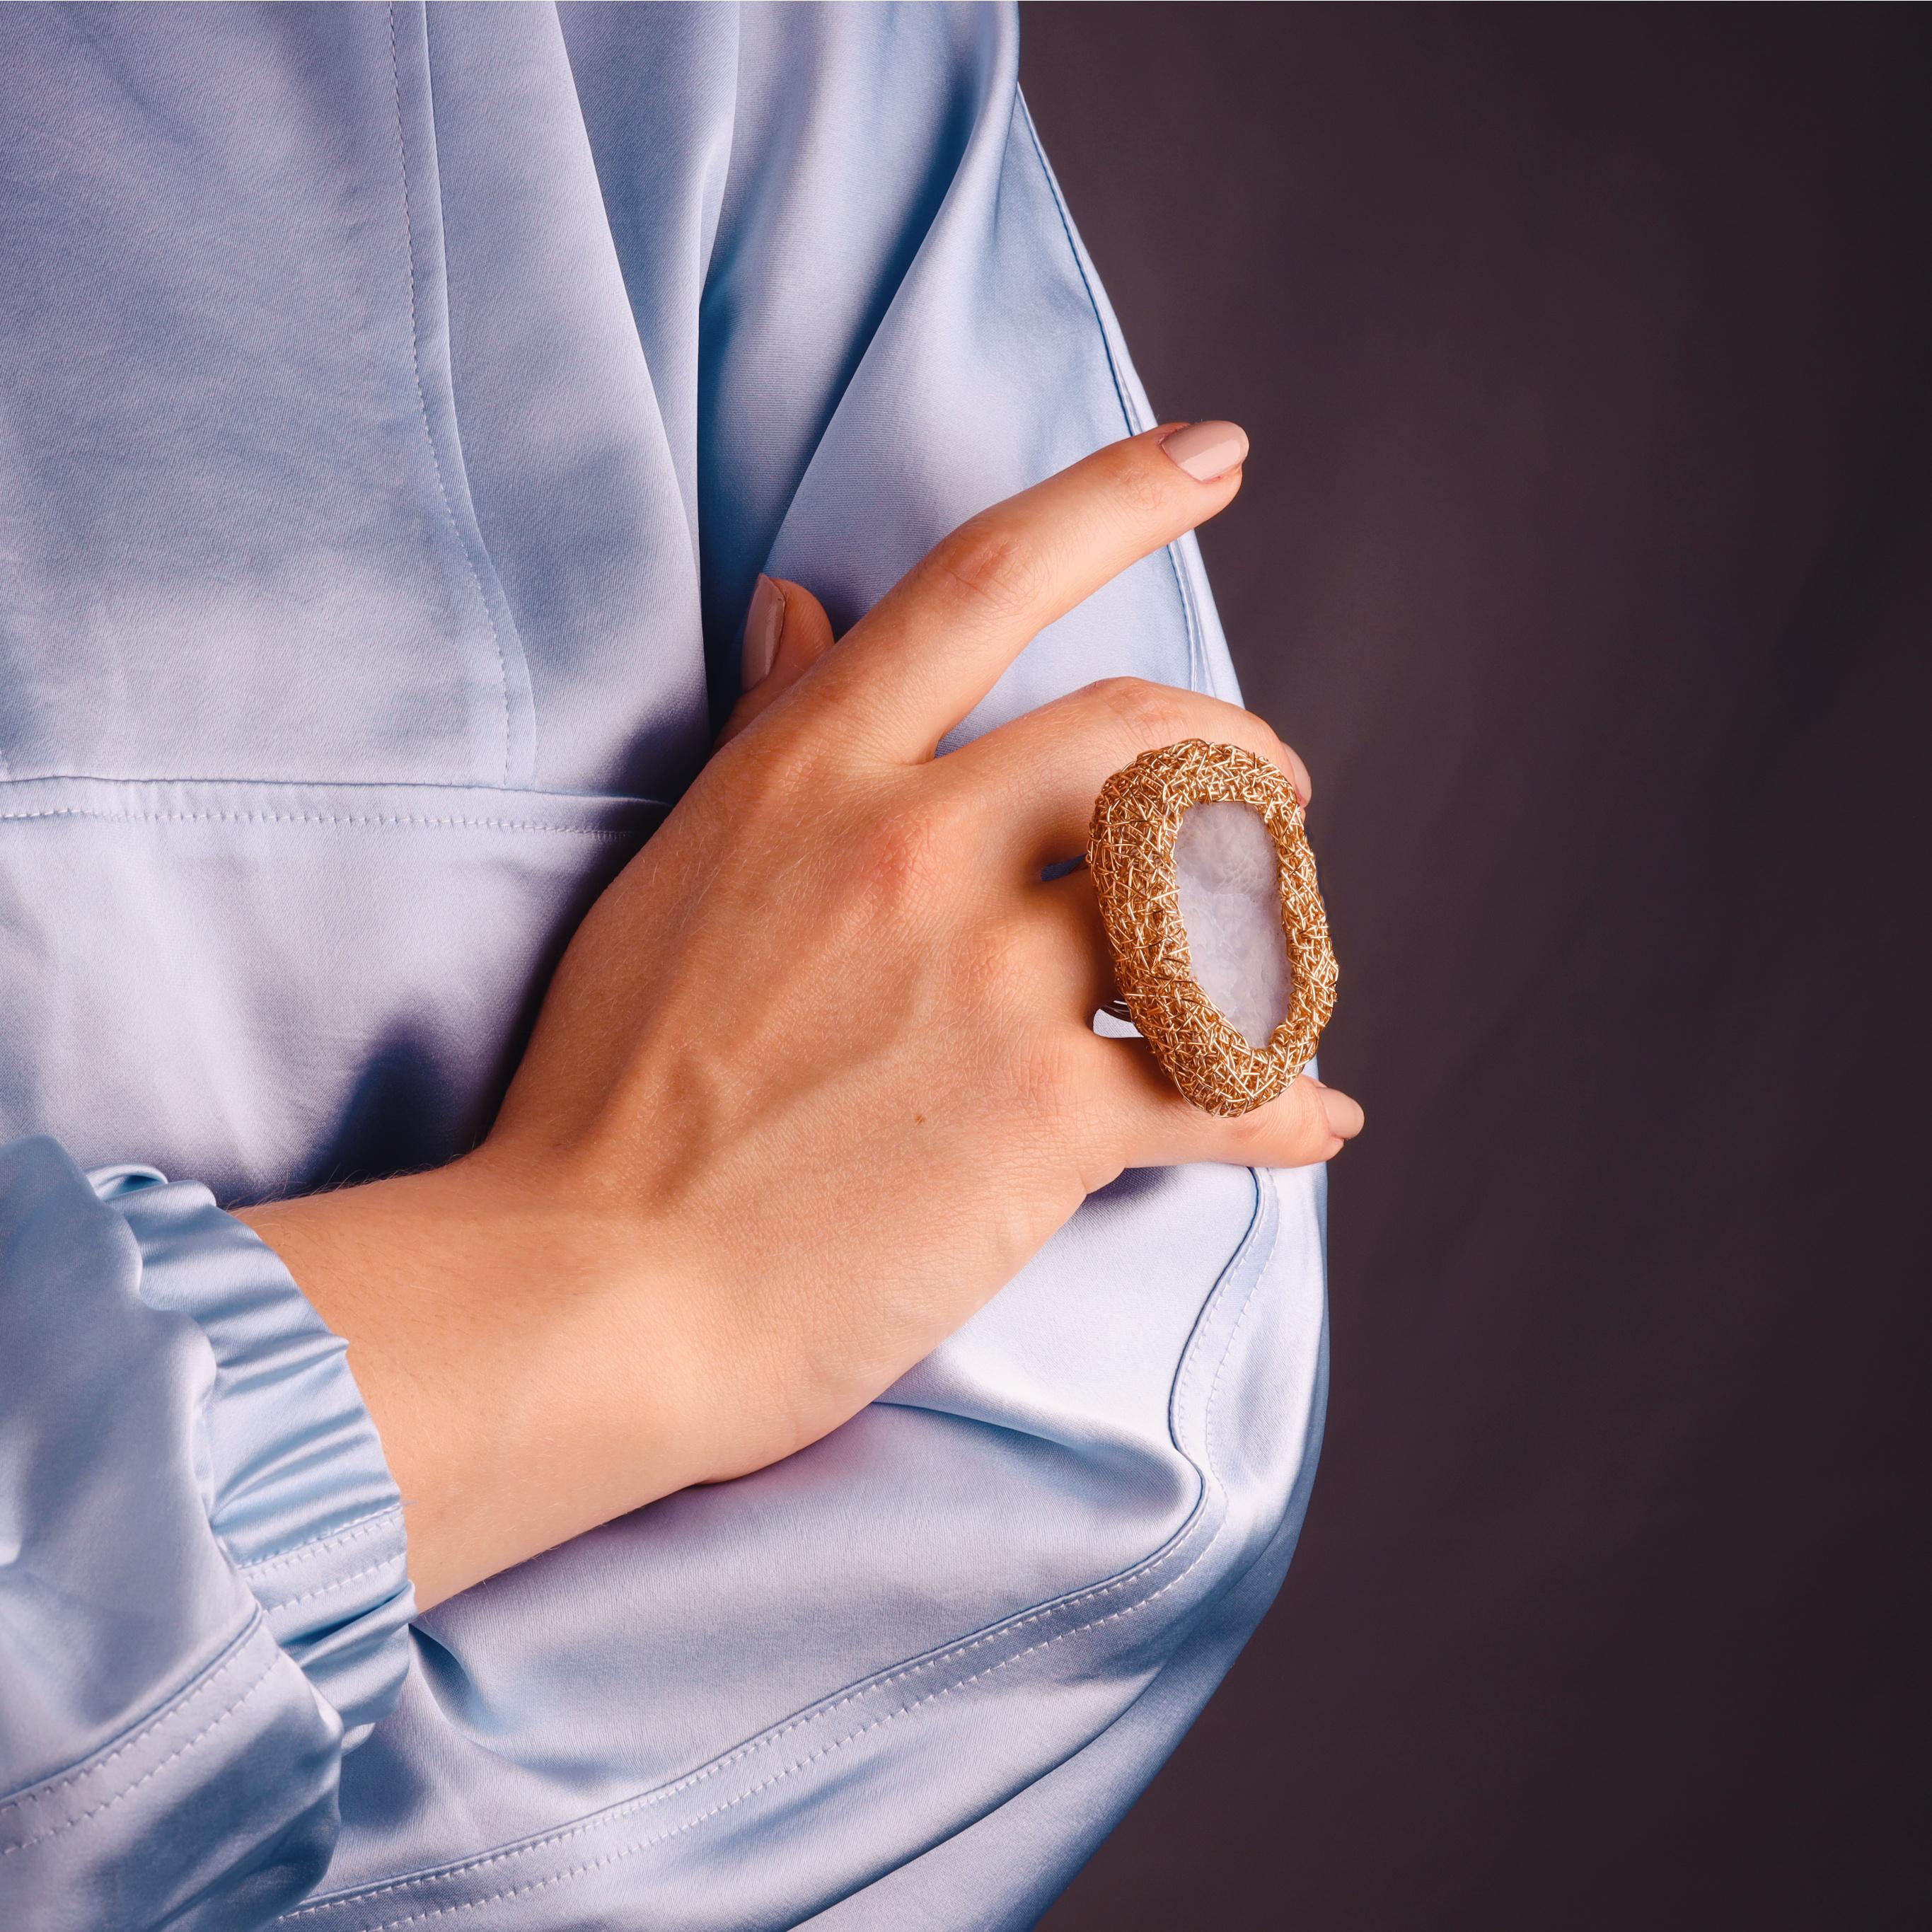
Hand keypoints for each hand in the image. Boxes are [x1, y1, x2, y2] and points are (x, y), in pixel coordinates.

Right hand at [240, 424, 1363, 1606]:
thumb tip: (802, 607)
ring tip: (1284, 973)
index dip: (1118, 495)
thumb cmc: (611, 1092)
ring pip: (1211, 901)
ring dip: (1276, 932)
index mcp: (816, 776)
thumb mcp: (674, 875)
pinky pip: (1229, 1087)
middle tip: (1281, 797)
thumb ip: (767, 739)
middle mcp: (913, 850)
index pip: (987, 577)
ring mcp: (986, 983)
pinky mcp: (1043, 1121)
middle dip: (1244, 753)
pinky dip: (1291, 1106)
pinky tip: (1315, 1121)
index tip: (1217, 454)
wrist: (593, 1288)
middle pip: (1148, 735)